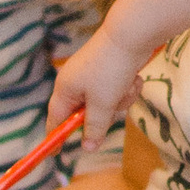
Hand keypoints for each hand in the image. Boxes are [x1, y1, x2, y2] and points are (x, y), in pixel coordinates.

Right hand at [47, 26, 142, 150]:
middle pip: (86, 115)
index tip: (55, 155)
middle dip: (105, 114)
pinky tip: (134, 79)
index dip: (56, 138)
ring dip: (121, 101)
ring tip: (127, 87)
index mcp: (65, 89)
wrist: (132, 35)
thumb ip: (94, 128)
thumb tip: (88, 148)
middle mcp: (75, 83)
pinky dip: (127, 89)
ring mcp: (93, 76)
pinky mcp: (110, 71)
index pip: (55, 120)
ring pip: (106, 105)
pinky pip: (117, 92)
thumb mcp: (102, 104)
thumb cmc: (111, 69)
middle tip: (114, 105)